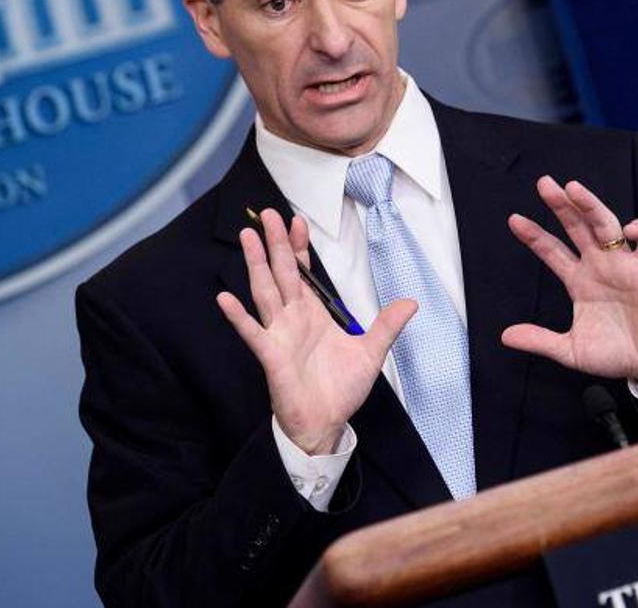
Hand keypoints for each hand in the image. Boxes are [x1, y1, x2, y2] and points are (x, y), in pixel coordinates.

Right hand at [216, 208, 416, 454]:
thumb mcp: (371, 353)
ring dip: (255, 264)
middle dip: (275, 242)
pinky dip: (238, 316)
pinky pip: (252, 332)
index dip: (299, 246)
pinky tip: (225, 299)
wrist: (326, 424)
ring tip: (247, 237)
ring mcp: (279, 334)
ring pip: (264, 291)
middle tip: (267, 213)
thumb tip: (411, 302)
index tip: (296, 220)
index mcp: (313, 314)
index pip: (304, 272)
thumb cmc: (340, 390)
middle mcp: (292, 318)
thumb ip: (387, 326)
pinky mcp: (271, 355)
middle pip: (282, 272)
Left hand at [502, 176, 637, 385]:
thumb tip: (505, 336)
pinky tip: (629, 228)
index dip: (534, 235)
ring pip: (606, 225)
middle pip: (577, 227)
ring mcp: (623, 265)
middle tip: (544, 184)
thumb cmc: (616, 355)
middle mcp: (599, 266)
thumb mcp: (570, 350)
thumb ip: (540, 340)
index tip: (514, 220)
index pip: (552, 250)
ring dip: (591, 206)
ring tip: (573, 188)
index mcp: (579, 281)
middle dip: (561, 205)